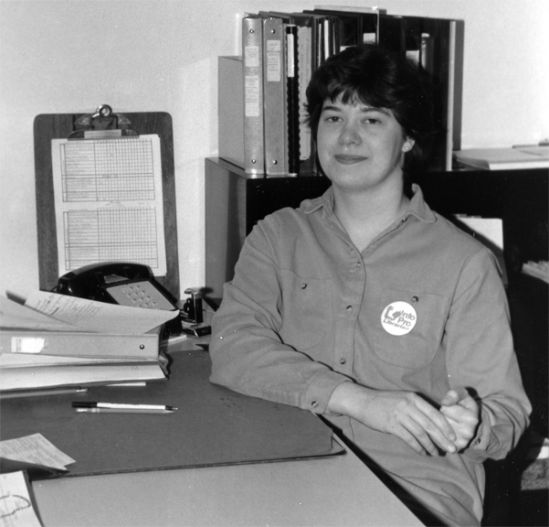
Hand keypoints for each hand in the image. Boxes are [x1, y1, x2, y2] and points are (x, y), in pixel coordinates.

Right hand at [328, 383, 457, 455]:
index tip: (453, 437)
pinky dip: (417, 447)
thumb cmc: (384, 401)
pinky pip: (409, 438)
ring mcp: (399, 415)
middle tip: (452, 449)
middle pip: (430, 424)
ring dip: (431, 445)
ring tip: (436, 453)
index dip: (445, 426)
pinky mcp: (391, 425)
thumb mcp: (402, 398)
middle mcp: (408, 405)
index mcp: (413, 398)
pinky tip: (422, 452)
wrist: (363, 401)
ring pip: (421, 433)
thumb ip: (416, 407)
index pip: (434, 413)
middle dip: (443, 438)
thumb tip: (433, 421)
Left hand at [440, 388, 479, 450]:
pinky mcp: (455, 448)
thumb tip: (444, 403)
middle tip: (447, 415)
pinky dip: (436, 434)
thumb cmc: (463, 403)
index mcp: (471, 419)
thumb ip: (453, 394)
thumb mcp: (461, 394)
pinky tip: (439, 430)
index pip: (446, 409)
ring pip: (438, 430)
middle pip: (441, 421)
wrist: (470, 421)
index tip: (450, 406)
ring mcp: (462, 442)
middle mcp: (468, 433)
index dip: (444, 406)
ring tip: (445, 422)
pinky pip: (438, 439)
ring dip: (437, 424)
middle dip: (440, 415)